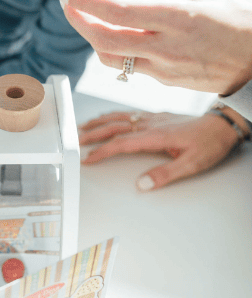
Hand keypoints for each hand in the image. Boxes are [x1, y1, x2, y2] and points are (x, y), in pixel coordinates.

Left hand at [53, 0, 251, 93]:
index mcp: (176, 18)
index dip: (84, 3)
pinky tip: (112, 33)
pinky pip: (128, 66)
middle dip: (77, 21)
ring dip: (91, 37)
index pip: (117, 12)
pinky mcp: (164, 81)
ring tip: (84, 17)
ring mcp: (163, 68)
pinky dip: (113, 49)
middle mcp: (165, 46)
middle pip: (104, 40)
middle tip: (65, 3)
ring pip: (110, 58)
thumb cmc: (235, 19)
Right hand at [79, 109, 243, 189]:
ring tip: (83, 127)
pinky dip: (113, 115)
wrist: (223, 124)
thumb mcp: (192, 164)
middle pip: (114, 127)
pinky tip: (108, 118)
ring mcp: (152, 118)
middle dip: (92, 134)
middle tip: (74, 141)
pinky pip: (128, 113)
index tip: (88, 159)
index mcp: (156, 136)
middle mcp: (151, 124)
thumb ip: (165, 174)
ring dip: (99, 122)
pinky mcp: (157, 116)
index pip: (121, 143)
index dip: (102, 151)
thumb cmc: (209, 143)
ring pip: (119, 117)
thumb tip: (141, 183)